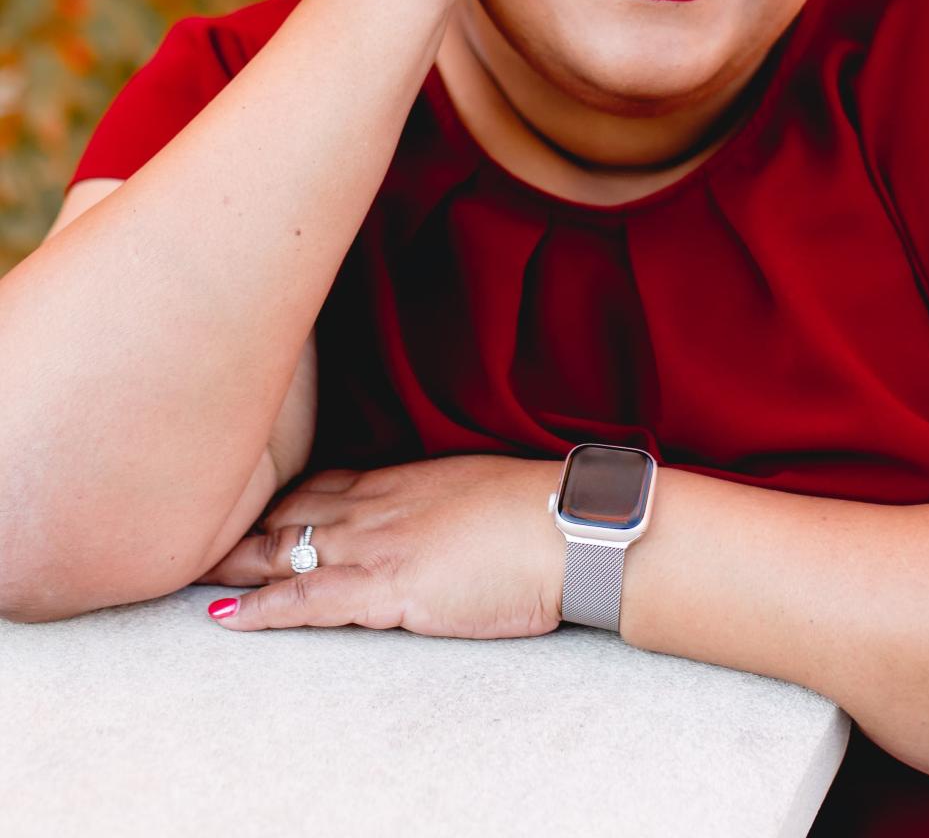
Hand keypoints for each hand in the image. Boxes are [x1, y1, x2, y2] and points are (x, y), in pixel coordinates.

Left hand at [192, 455, 564, 638]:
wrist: (568, 527)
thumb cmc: (541, 513)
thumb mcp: (478, 488)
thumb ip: (440, 498)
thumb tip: (433, 515)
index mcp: (404, 480)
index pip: (325, 484)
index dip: (283, 498)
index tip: (252, 504)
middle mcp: (378, 505)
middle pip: (291, 512)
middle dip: (244, 525)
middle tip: (199, 534)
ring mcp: (377, 544)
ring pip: (285, 551)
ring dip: (235, 562)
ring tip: (190, 570)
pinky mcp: (385, 588)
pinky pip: (307, 602)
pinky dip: (262, 609)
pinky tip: (228, 616)